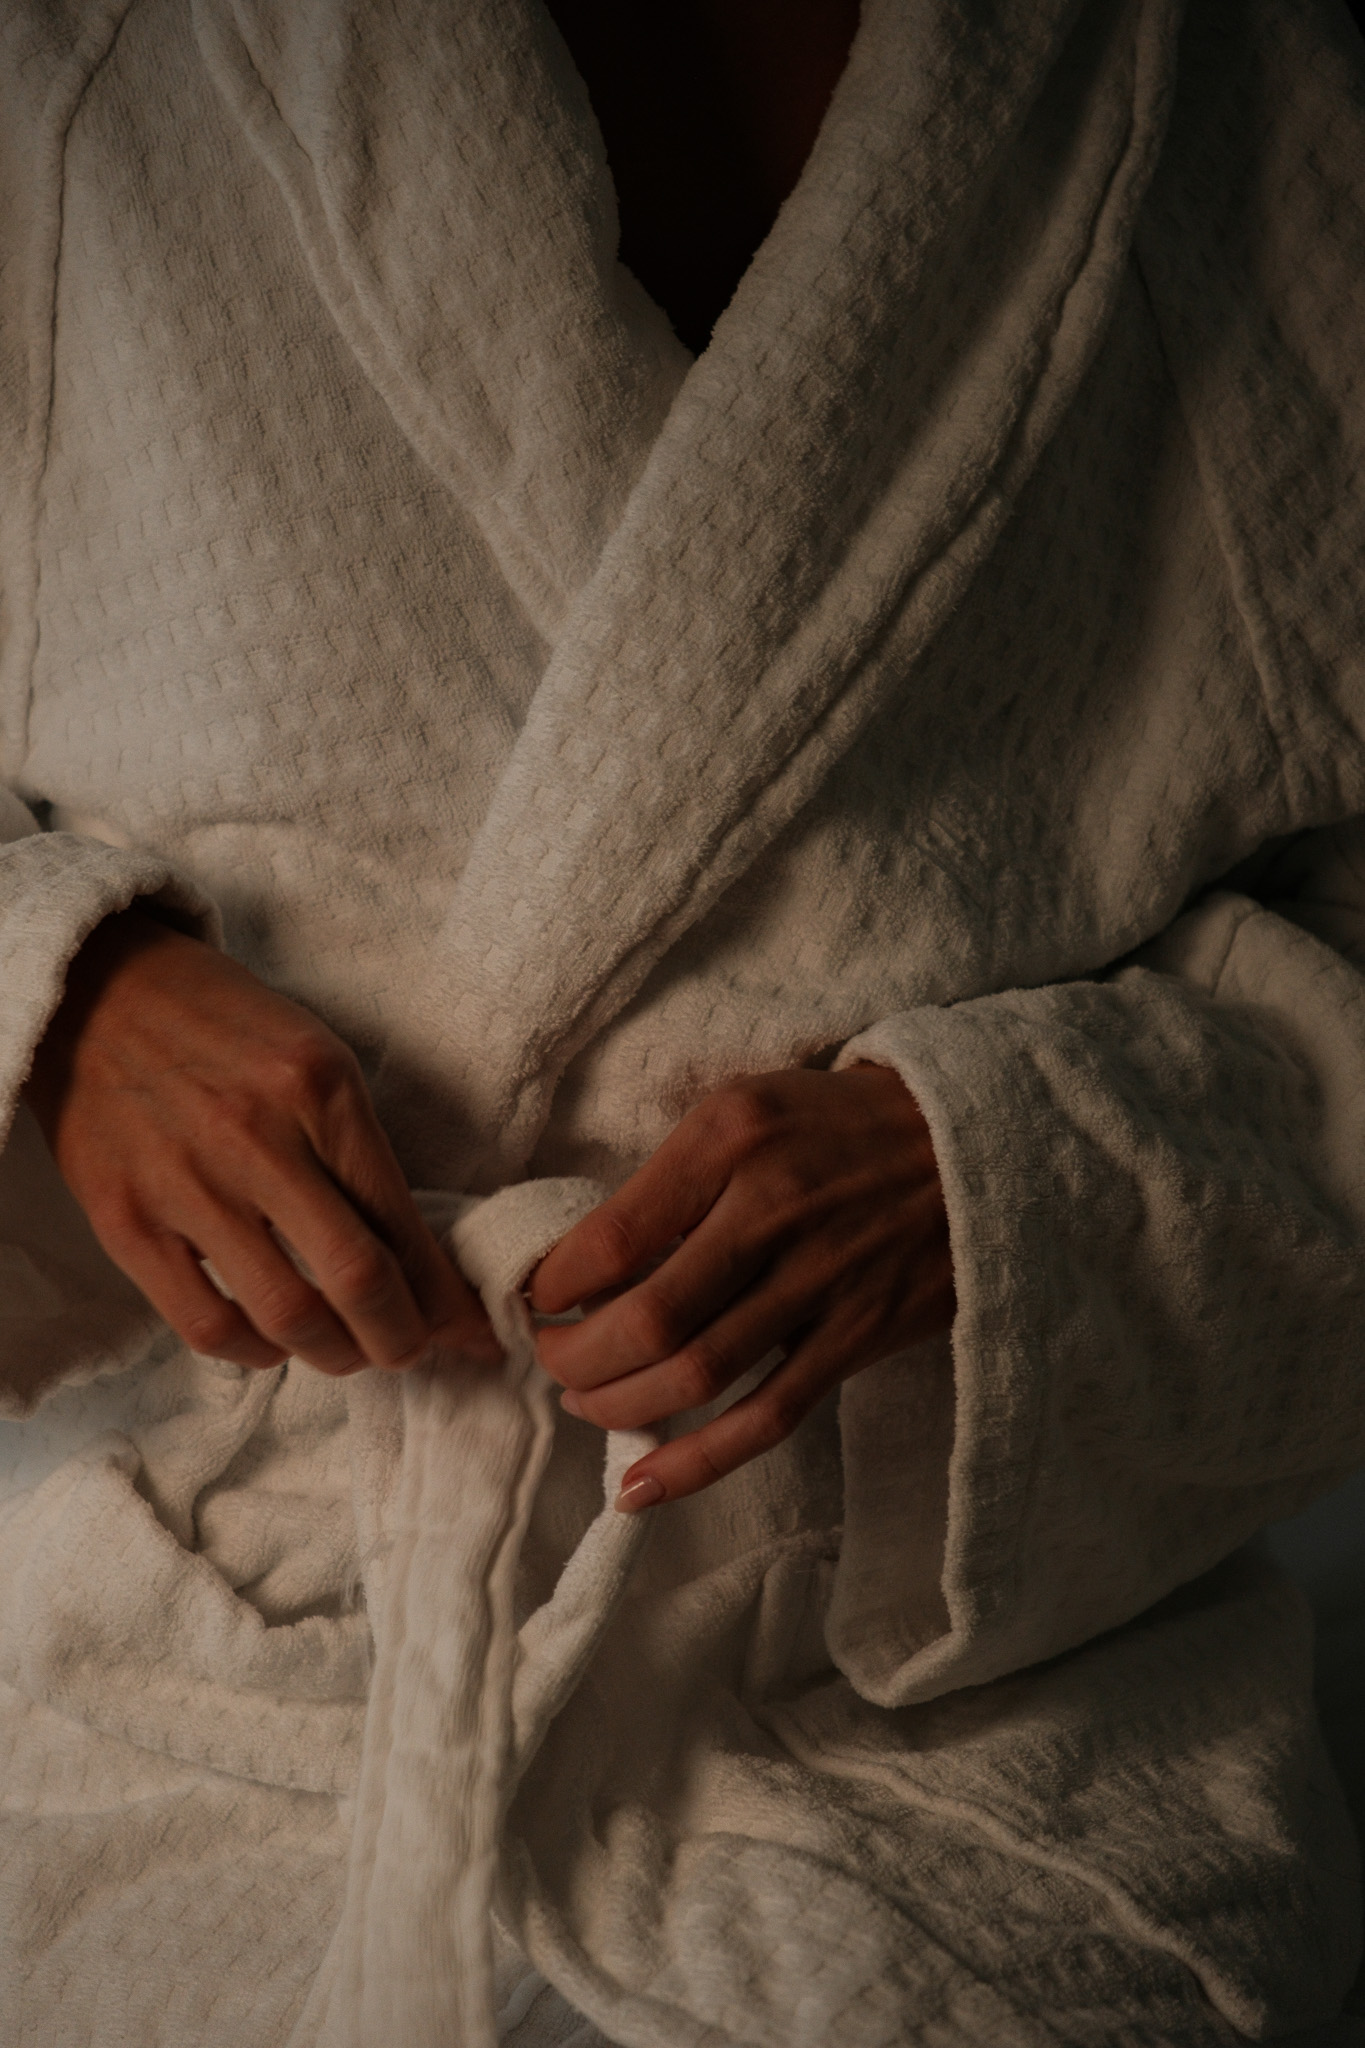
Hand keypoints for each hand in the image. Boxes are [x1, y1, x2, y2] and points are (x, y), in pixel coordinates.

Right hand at [23, 905, 496, 1374]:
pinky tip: (270, 1342)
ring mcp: (186, 1183)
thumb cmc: (223, 1027)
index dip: (443, 1293)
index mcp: (319, 1089)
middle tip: (409, 1351)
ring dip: (333, 1354)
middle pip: (357, 1278)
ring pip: (286, 1313)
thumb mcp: (314, 1059)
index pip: (400, 1219)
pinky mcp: (124, 1220)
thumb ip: (358, 1151)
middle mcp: (256, 1138)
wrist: (98, 993)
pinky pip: (204, 1321)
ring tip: (346, 1353)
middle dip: (400, 1337)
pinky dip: (252, 1351)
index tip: (468, 1329)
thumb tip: (412, 1254)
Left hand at [528, 1064, 952, 1508]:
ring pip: (696, 1376)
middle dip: (576, 1358)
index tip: (536, 1297)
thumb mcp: (747, 1104)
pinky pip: (765, 1418)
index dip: (555, 1285)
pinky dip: (695, 1463)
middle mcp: (773, 1210)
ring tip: (587, 1404)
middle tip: (551, 1359)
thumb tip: (589, 1260)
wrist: (971, 1140)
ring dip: (620, 1406)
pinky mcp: (857, 1335)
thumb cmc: (837, 1121)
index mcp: (731, 1140)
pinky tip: (638, 1487)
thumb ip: (675, 1173)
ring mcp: (820, 1281)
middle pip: (647, 1319)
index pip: (613, 1236)